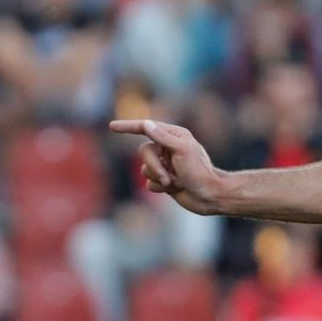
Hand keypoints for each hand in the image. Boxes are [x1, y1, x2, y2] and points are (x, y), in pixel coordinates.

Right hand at [110, 118, 227, 214]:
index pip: (146, 128)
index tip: (111, 127)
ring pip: (144, 169)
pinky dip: (159, 188)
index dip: (128, 127)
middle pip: (144, 151)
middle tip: (167, 177)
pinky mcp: (164, 181)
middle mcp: (168, 149)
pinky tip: (174, 189)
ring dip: (158, 178)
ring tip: (176, 183)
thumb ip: (162, 137)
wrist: (210, 196)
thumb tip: (146, 124)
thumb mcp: (182, 150)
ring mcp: (165, 165)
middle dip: (153, 166)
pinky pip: (148, 183)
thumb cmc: (200, 172)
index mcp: (175, 136)